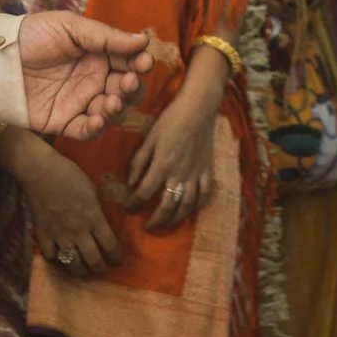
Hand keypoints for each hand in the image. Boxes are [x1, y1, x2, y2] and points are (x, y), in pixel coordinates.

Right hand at [0, 128, 120, 273]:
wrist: (41, 172)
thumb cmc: (70, 175)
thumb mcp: (93, 191)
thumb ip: (98, 210)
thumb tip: (104, 223)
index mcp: (94, 218)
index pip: (110, 246)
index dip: (116, 258)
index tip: (118, 261)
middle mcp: (79, 232)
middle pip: (93, 260)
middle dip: (100, 268)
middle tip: (102, 268)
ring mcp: (60, 236)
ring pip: (73, 264)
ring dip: (82, 270)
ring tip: (85, 269)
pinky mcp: (43, 236)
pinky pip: (52, 256)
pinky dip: (58, 259)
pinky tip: (61, 257)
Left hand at [19, 13, 152, 140]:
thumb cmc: (34, 35)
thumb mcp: (70, 27)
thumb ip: (106, 37)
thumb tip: (144, 40)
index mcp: (100, 56)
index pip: (130, 62)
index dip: (141, 64)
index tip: (144, 62)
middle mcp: (95, 80)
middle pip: (128, 91)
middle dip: (133, 88)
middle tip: (128, 81)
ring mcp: (80, 102)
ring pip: (112, 113)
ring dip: (118, 109)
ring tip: (111, 101)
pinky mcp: (63, 122)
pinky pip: (86, 131)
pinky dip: (95, 129)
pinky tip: (96, 120)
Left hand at [128, 46, 229, 231]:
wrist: (199, 108)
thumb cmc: (171, 119)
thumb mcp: (149, 138)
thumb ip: (139, 162)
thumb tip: (130, 184)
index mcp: (162, 165)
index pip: (144, 194)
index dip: (133, 205)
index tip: (128, 209)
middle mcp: (179, 174)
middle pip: (167, 207)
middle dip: (156, 221)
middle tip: (148, 227)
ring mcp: (196, 174)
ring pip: (186, 206)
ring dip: (175, 219)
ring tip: (167, 224)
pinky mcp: (207, 171)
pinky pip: (204, 195)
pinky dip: (196, 206)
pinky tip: (189, 210)